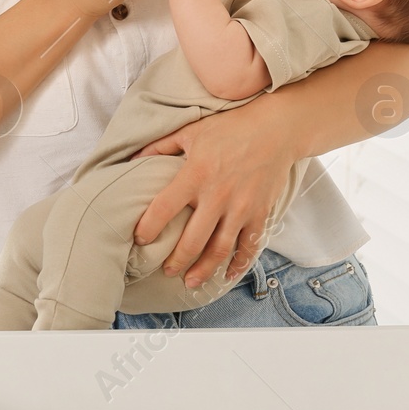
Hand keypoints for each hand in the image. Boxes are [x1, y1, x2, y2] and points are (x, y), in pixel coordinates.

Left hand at [127, 97, 297, 287]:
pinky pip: (248, 246)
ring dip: (203, 271)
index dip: (148, 228)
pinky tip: (227, 275)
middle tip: (166, 270)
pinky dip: (238, 265)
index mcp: (195, 173)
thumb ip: (161, 146)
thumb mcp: (191, 130)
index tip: (140, 239)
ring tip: (190, 282)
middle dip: (175, 261)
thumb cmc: (231, 128)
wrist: (276, 128)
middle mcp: (217, 195)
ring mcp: (241, 207)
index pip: (163, 208)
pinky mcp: (260, 213)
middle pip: (191, 240)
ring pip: (219, 250)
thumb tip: (132, 158)